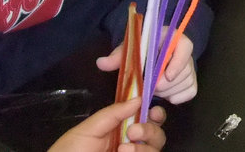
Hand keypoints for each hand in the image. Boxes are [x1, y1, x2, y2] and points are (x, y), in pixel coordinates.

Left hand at [47, 99, 166, 151]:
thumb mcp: (88, 130)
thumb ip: (113, 114)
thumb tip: (139, 98)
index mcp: (119, 130)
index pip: (146, 119)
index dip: (155, 114)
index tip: (152, 111)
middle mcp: (130, 145)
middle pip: (157, 135)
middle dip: (150, 130)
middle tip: (133, 132)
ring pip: (155, 150)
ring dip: (144, 147)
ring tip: (123, 149)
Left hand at [96, 34, 195, 104]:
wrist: (150, 53)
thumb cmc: (141, 49)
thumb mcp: (129, 49)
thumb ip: (118, 56)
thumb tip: (101, 63)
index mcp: (172, 38)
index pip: (185, 46)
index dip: (178, 62)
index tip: (166, 77)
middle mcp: (184, 51)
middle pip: (185, 70)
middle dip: (166, 84)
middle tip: (151, 87)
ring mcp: (189, 67)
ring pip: (186, 83)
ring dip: (169, 91)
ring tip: (155, 89)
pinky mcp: (190, 80)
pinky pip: (190, 92)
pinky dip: (177, 97)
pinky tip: (165, 95)